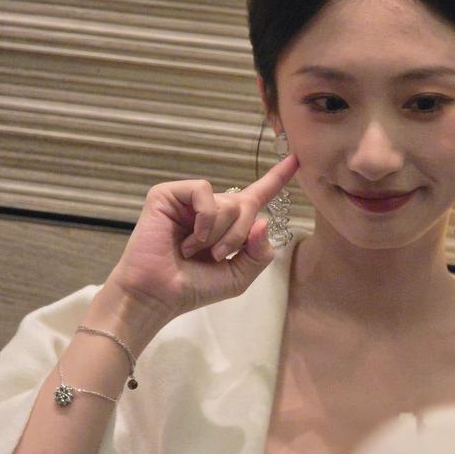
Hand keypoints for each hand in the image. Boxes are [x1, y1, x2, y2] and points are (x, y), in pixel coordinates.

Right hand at [103, 153, 298, 323]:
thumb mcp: (238, 276)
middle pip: (246, 205)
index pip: (258, 196)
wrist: (158, 295)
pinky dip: (204, 219)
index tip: (296, 158)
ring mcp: (188, 199)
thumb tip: (262, 221)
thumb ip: (259, 253)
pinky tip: (189, 238)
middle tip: (215, 257)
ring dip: (218, 233)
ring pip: (227, 201)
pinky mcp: (168, 194)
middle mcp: (210, 207)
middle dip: (238, 236)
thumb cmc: (192, 287)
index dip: (277, 178)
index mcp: (227, 223)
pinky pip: (203, 191)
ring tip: (193, 250)